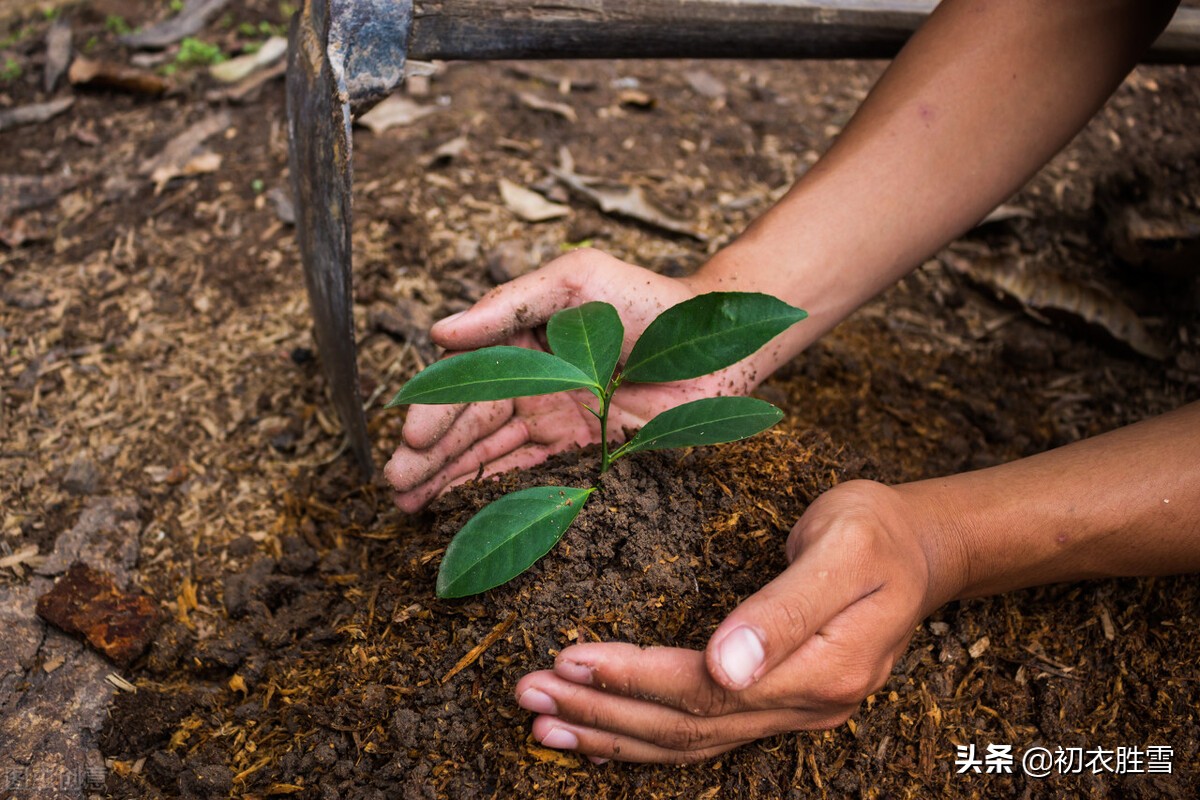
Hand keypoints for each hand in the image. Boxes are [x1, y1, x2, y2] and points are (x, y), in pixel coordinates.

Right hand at [384, 248, 762, 511]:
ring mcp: (556, 423)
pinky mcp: (586, 455)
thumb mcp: (574, 280)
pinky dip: (497, 493)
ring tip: (409, 506)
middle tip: (395, 487)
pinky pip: (534, 477)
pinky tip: (461, 511)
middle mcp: (532, 387)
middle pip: (470, 426)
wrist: (718, 342)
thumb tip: (440, 331)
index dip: (436, 411)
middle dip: (429, 457)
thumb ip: (509, 304)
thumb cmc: (646, 298)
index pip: (467, 382)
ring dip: (450, 481)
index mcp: (521, 345)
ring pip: (492, 456)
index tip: (410, 438)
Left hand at [512, 480, 964, 762]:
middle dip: (603, 710)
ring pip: (690, 741)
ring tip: (543, 722)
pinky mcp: (779, 704)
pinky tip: (601, 736)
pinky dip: (647, 741)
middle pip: (688, 725)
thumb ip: (786, 608)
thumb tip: (725, 666)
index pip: (708, 691)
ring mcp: (794, 714)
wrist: (921, 551)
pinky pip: (704, 735)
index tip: (570, 659)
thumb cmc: (877, 532)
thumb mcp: (843, 548)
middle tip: (528, 692)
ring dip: (613, 735)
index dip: (635, 680)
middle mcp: (806, 706)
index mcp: (823, 669)